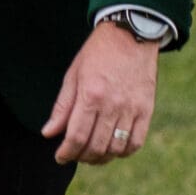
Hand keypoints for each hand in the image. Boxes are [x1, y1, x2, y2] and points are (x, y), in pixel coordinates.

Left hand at [42, 21, 159, 165]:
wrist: (131, 35)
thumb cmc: (97, 54)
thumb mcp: (73, 75)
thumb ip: (62, 107)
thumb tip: (49, 134)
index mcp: (91, 95)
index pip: (76, 136)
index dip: (66, 152)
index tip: (60, 157)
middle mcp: (112, 105)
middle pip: (96, 146)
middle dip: (81, 157)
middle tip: (74, 155)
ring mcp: (132, 109)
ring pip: (116, 148)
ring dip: (101, 158)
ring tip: (91, 155)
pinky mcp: (146, 110)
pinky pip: (136, 142)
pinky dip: (123, 152)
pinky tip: (113, 149)